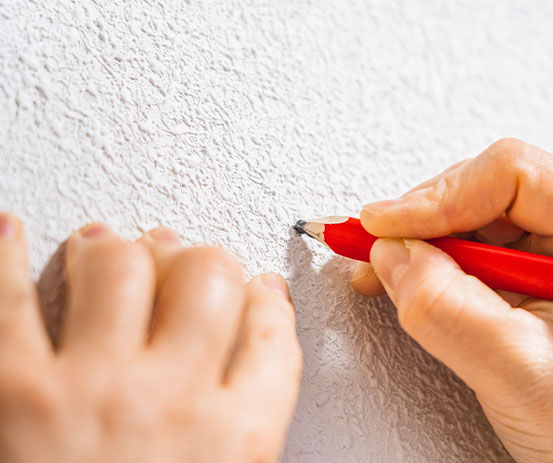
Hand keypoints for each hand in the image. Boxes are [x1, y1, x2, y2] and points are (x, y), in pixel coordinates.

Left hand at [0, 217, 300, 461]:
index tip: (259, 288)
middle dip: (202, 258)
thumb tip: (262, 362)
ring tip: (110, 245)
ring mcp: (90, 391)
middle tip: (188, 257)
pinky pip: (7, 299)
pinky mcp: (12, 393)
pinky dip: (5, 253)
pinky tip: (12, 233)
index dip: (267, 297)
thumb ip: (256, 431)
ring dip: (119, 247)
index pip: (272, 334)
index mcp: (236, 442)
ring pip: (121, 267)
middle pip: (207, 278)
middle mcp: (170, 402)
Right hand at [351, 138, 552, 461]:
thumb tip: (390, 255)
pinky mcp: (543, 274)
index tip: (384, 227)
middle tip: (374, 253)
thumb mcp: (516, 370)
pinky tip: (413, 282)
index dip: (437, 195)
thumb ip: (444, 308)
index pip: (511, 174)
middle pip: (486, 190)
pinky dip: (436, 264)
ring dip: (424, 244)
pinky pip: (479, 249)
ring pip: (476, 217)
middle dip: (423, 221)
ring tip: (387, 275)